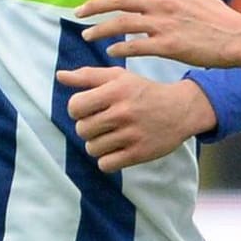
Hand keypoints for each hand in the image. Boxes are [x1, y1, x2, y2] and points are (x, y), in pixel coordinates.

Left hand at [55, 66, 214, 172]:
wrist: (181, 109)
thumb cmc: (144, 91)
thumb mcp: (119, 77)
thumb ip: (87, 76)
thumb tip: (59, 76)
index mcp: (116, 90)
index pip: (75, 106)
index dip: (77, 109)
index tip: (89, 109)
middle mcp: (123, 112)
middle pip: (82, 130)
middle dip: (88, 127)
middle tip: (103, 123)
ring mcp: (132, 134)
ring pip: (92, 148)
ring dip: (98, 144)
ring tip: (111, 135)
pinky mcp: (139, 153)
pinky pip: (106, 165)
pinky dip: (107, 160)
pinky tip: (117, 149)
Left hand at [76, 0, 240, 67]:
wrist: (236, 37)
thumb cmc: (215, 13)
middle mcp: (162, 2)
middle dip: (94, 4)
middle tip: (78, 12)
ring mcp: (164, 24)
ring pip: (122, 23)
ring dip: (100, 29)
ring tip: (87, 35)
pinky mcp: (168, 46)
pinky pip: (136, 46)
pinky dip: (120, 49)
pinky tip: (111, 52)